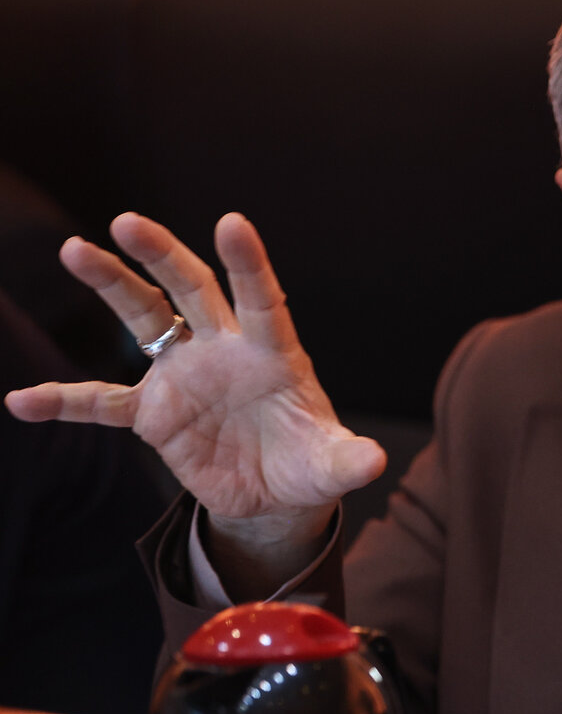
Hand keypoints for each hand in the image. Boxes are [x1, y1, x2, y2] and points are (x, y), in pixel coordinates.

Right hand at [4, 212, 385, 550]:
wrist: (274, 492)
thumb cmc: (309, 463)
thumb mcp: (331, 465)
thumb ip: (347, 460)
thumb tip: (373, 463)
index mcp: (273, 353)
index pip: (262, 299)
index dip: (248, 263)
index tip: (232, 222)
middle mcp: (224, 350)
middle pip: (190, 289)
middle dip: (162, 254)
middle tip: (129, 221)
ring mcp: (184, 376)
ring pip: (143, 319)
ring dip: (111, 284)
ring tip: (75, 249)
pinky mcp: (154, 414)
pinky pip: (103, 403)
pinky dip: (65, 403)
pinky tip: (23, 401)